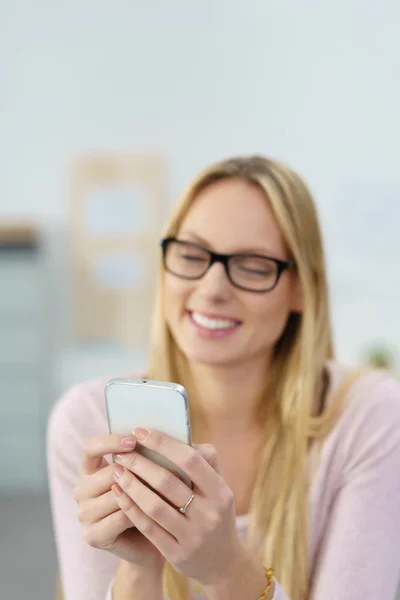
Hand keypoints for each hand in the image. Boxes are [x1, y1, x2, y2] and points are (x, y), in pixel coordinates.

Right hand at [74, 433, 164, 571]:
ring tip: (166, 491)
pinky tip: (157, 512)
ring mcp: (83, 514)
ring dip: (143, 492)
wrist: (149, 543)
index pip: (90, 448)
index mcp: (90, 469)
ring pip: (116, 494)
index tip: (133, 440)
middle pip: (108, 471)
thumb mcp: (145, 474)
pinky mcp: (92, 535)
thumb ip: (144, 457)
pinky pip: (121, 516)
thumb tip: (156, 436)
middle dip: (138, 470)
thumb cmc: (150, 501)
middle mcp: (82, 490)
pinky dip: (141, 513)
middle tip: (165, 470)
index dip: (110, 442)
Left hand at [112, 428, 240, 586]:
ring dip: (131, 485)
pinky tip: (119, 494)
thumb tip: (181, 436)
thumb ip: (205, 461)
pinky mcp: (178, 554)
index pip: (190, 460)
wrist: (224, 562)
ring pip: (154, 506)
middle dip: (140, 463)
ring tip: (116, 470)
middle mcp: (210, 514)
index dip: (163, 443)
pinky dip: (131, 508)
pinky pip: (148, 527)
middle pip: (168, 482)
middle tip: (121, 452)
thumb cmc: (215, 513)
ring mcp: (194, 537)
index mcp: (220, 492)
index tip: (140, 431)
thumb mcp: (220, 487)